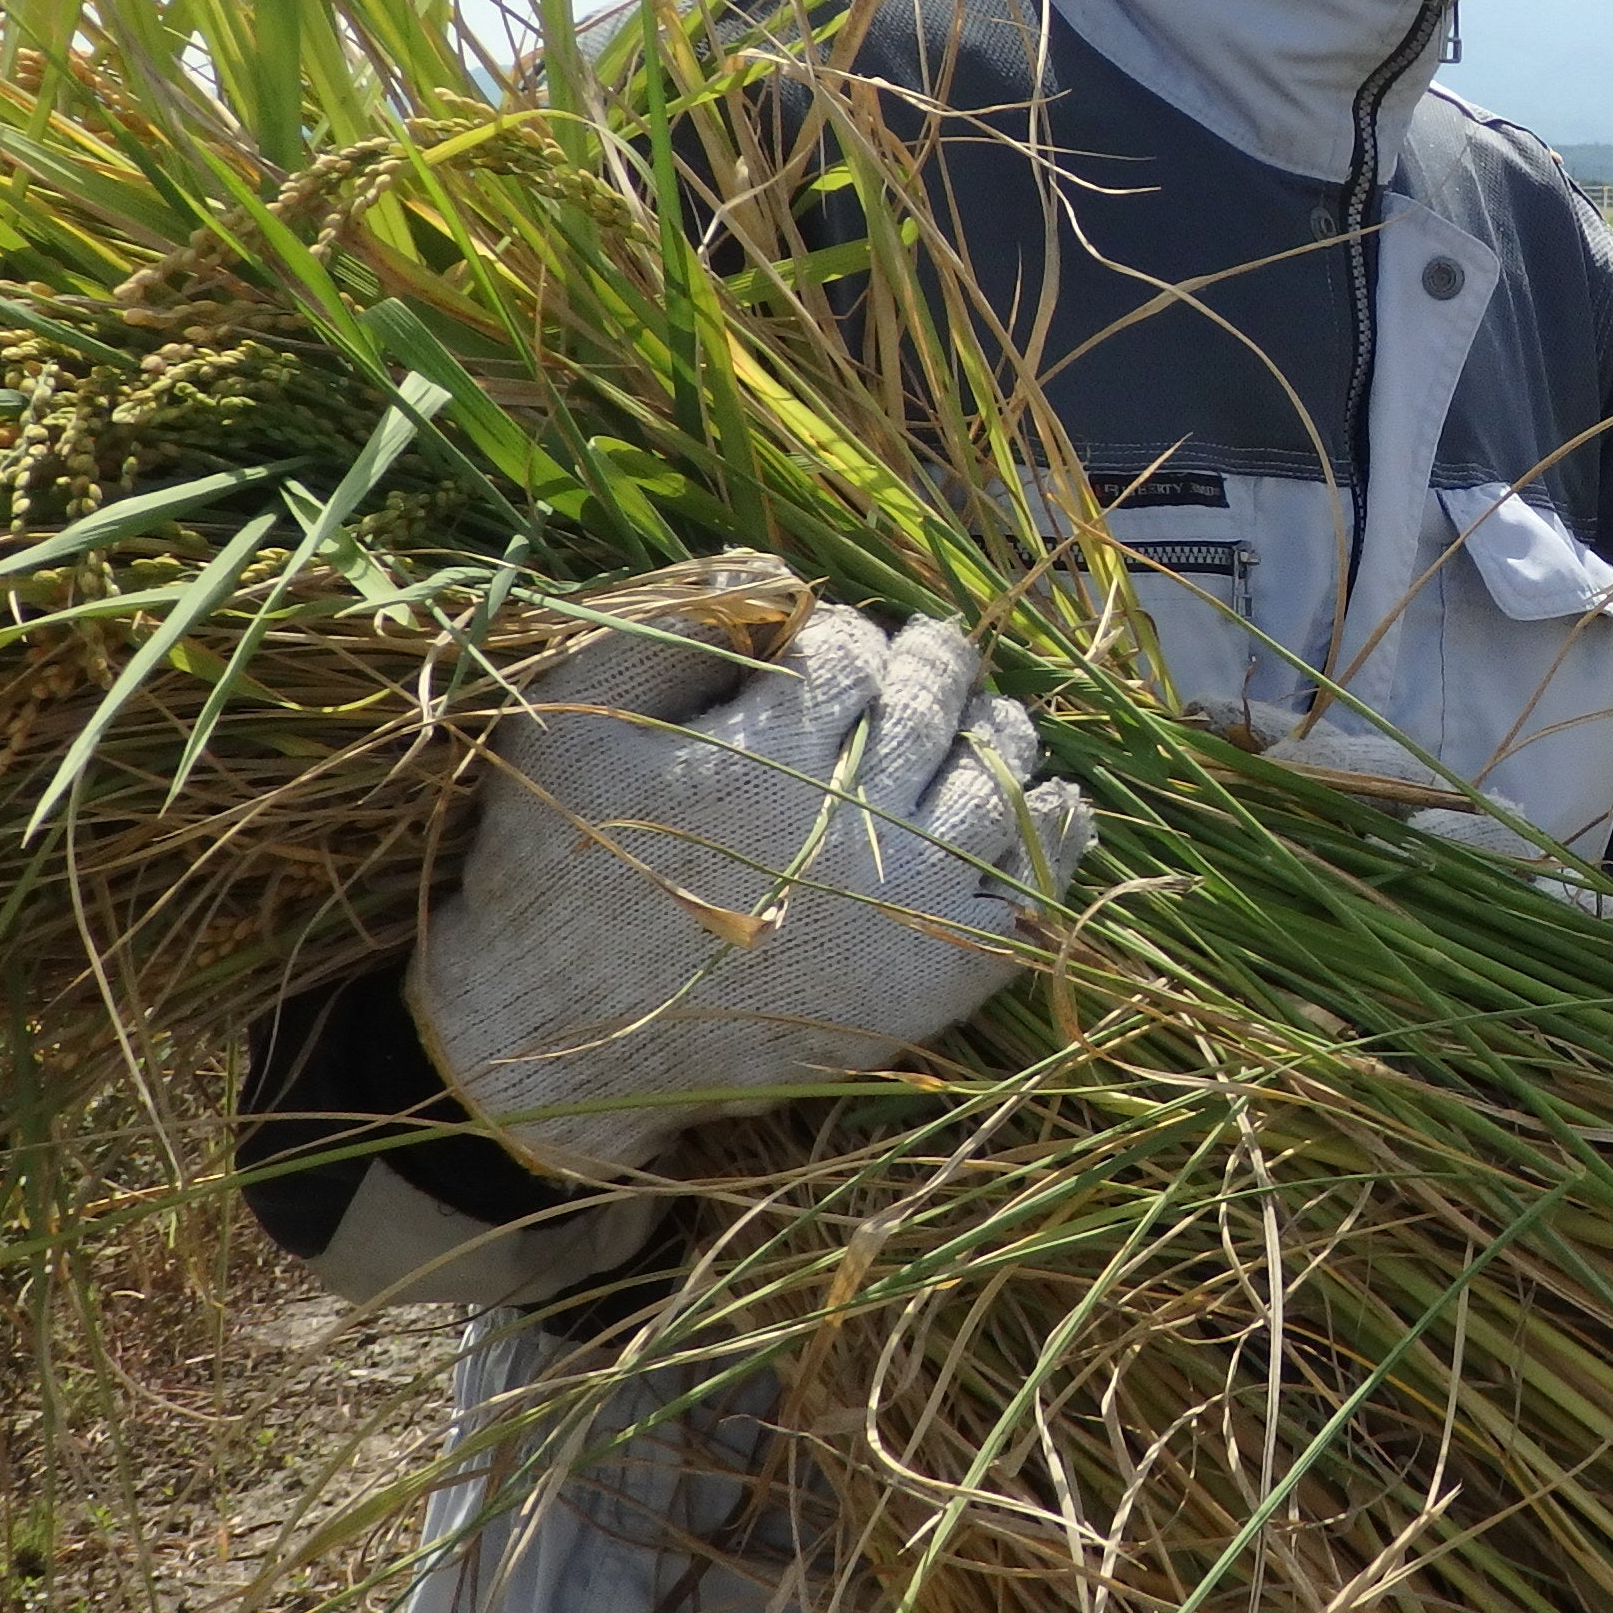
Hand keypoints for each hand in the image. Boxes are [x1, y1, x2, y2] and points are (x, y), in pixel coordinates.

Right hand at [409, 569, 1093, 1177]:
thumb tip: (772, 573)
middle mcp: (853, 827)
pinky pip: (1033, 889)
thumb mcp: (568, 721)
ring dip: (1000, 732)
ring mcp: (907, 907)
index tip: (827, 653)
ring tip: (986, 719)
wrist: (565, 1039)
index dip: (841, 638)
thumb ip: (666, 629)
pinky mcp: (937, 979)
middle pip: (934, 700)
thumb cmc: (556, 867)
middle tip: (927, 655)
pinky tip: (1053, 802)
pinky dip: (1056, 833)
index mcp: (767, 756)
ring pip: (999, 780)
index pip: (849, 653)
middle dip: (931, 661)